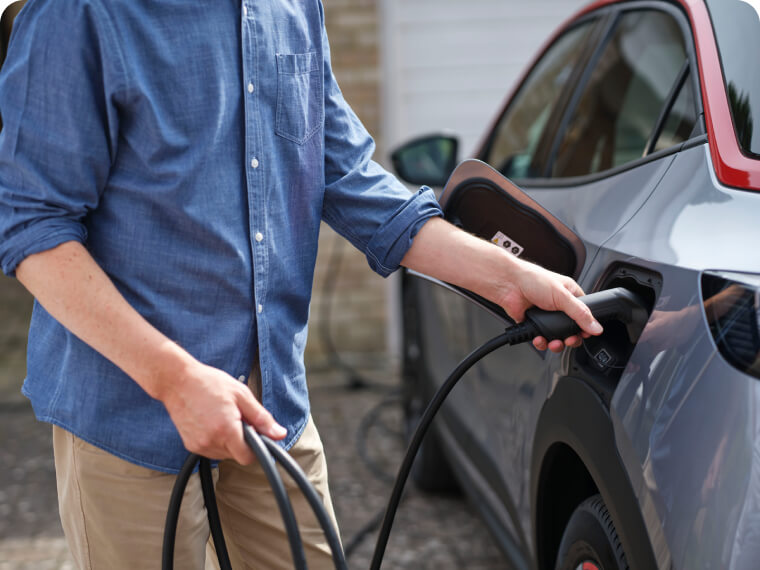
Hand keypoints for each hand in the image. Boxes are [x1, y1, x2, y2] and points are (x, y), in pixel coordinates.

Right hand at [160, 361, 286, 463]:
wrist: (177, 381)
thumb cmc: (209, 383)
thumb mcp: (242, 395)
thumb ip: (262, 418)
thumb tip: (279, 434)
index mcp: (226, 429)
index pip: (248, 458)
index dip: (256, 449)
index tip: (257, 436)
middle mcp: (211, 442)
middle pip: (237, 456)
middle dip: (243, 441)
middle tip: (238, 418)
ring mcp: (199, 445)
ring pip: (224, 454)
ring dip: (229, 441)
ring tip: (224, 418)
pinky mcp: (190, 445)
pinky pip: (212, 450)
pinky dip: (217, 440)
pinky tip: (213, 422)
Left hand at [496, 258, 602, 352]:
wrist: (509, 284)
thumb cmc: (533, 279)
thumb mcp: (562, 296)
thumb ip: (580, 314)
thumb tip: (596, 327)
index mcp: (570, 295)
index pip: (584, 315)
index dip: (585, 327)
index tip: (584, 335)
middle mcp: (559, 306)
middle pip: (571, 330)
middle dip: (570, 339)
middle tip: (569, 341)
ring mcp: (546, 316)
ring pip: (556, 337)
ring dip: (555, 343)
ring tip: (553, 343)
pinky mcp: (533, 324)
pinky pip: (541, 338)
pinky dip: (541, 342)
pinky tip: (539, 339)